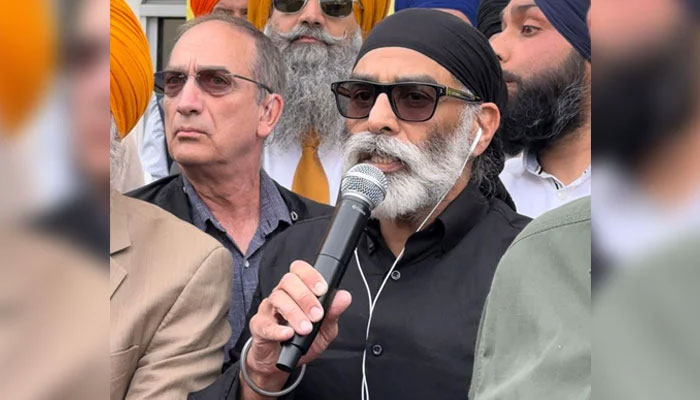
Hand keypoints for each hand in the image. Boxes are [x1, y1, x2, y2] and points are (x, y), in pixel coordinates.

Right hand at [240, 260, 351, 398]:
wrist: (280, 361)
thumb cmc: (302, 339)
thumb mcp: (324, 329)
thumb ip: (333, 313)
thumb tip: (344, 297)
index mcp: (297, 290)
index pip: (300, 270)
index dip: (311, 275)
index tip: (323, 289)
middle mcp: (282, 294)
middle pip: (288, 281)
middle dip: (305, 297)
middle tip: (317, 315)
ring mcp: (268, 309)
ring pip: (278, 299)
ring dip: (294, 313)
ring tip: (306, 328)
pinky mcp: (259, 326)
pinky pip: (264, 323)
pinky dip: (277, 329)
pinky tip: (288, 334)